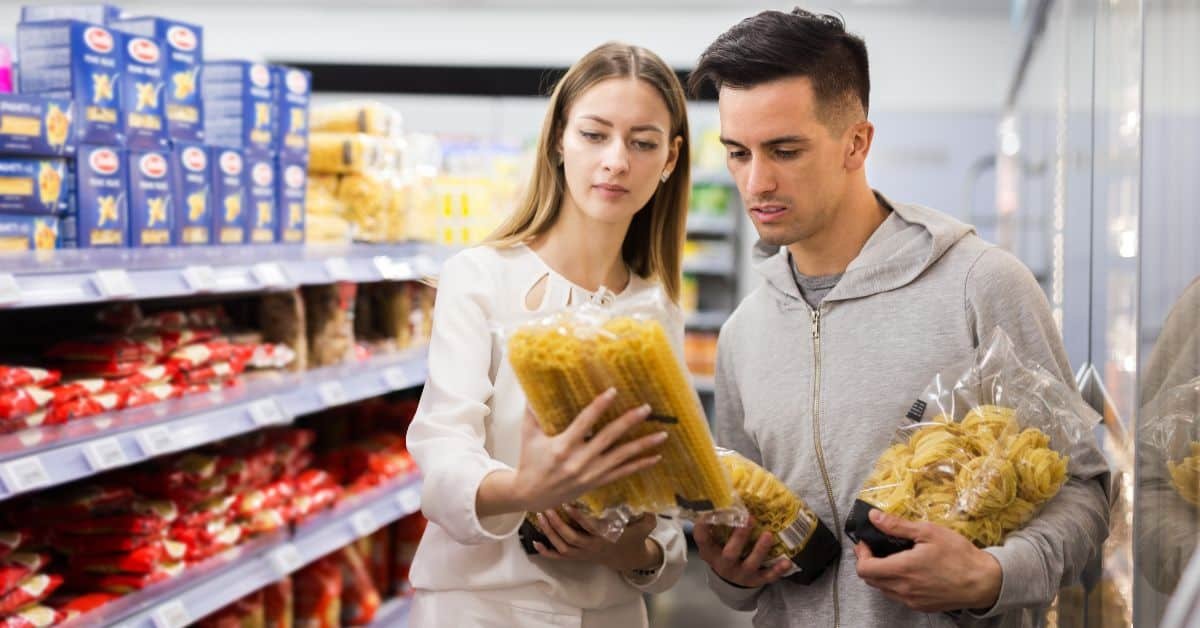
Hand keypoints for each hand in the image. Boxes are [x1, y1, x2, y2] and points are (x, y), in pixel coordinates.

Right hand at [477, 388, 667, 518]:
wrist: (531, 496)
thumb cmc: (530, 462)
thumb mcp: (528, 436)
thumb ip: (532, 413)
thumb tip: (532, 389)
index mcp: (563, 446)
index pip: (585, 422)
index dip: (599, 406)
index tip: (613, 392)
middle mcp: (580, 460)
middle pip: (609, 437)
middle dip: (629, 422)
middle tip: (646, 409)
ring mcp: (590, 473)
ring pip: (621, 457)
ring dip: (643, 445)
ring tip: (662, 435)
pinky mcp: (596, 483)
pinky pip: (622, 473)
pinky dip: (640, 465)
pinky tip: (655, 457)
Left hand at [532, 509, 661, 571]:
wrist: (630, 558)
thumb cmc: (635, 538)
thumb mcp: (645, 526)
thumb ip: (647, 513)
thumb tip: (648, 498)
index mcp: (607, 538)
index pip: (590, 528)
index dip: (579, 517)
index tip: (568, 503)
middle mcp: (593, 547)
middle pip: (571, 538)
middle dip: (557, 524)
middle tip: (547, 507)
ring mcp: (584, 554)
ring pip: (563, 547)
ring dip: (550, 533)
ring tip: (541, 516)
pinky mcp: (578, 557)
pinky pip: (559, 557)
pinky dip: (546, 551)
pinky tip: (535, 542)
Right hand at [693, 518, 790, 587]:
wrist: (729, 579)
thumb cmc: (721, 551)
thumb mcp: (714, 541)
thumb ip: (716, 524)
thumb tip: (723, 494)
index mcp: (710, 552)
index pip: (702, 540)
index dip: (703, 527)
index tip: (709, 513)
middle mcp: (723, 565)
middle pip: (730, 554)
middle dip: (740, 537)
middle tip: (749, 518)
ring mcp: (740, 574)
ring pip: (750, 564)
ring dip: (760, 550)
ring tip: (768, 534)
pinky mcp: (755, 580)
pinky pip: (767, 576)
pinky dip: (778, 570)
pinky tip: (787, 562)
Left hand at [854, 509, 1002, 612]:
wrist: (984, 582)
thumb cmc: (959, 555)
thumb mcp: (928, 532)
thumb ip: (897, 526)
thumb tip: (874, 517)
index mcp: (903, 569)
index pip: (864, 569)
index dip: (860, 554)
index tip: (866, 542)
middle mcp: (904, 589)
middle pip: (870, 580)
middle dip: (867, 562)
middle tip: (874, 548)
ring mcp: (912, 600)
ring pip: (883, 589)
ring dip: (880, 574)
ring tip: (890, 558)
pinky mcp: (921, 606)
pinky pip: (897, 596)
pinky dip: (894, 583)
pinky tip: (906, 571)